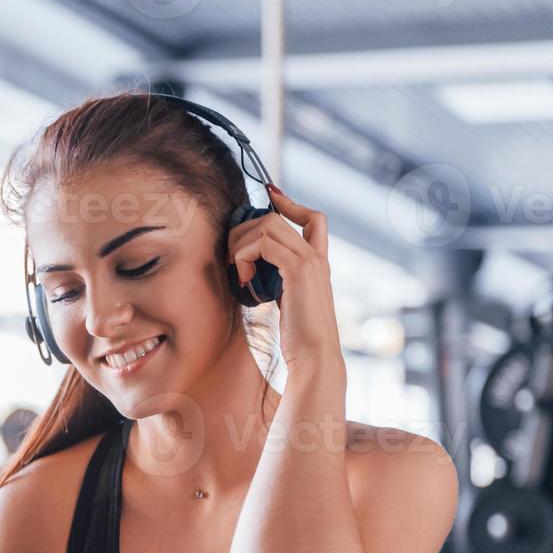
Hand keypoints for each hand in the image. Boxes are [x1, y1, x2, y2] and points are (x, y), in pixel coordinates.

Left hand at [229, 185, 343, 371]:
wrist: (315, 356)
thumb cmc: (299, 338)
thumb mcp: (288, 301)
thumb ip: (279, 281)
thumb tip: (254, 270)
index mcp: (319, 263)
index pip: (313, 218)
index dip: (289, 203)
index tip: (270, 196)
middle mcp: (318, 257)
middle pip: (277, 217)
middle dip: (245, 230)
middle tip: (233, 258)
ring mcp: (310, 261)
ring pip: (267, 225)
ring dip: (241, 245)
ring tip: (239, 273)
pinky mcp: (298, 270)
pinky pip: (263, 244)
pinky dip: (244, 257)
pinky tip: (243, 279)